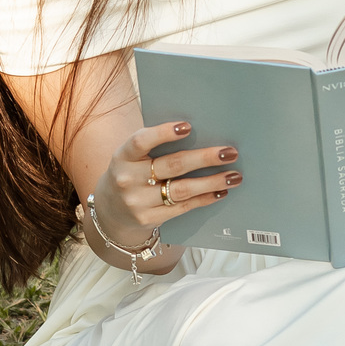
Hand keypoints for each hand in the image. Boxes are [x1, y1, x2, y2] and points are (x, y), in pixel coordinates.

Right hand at [90, 120, 243, 246]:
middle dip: (204, 158)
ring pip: (182, 189)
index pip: (141, 141)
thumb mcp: (132, 157)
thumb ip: (155, 146)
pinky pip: (182, 207)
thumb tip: (199, 133)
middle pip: (172, 165)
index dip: (164, 133)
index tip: (188, 126)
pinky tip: (220, 191)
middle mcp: (128, 179)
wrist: (110, 210)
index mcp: (123, 156)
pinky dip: (204, 198)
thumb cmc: (131, 173)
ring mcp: (137, 201)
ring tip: (234, 175)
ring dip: (212, 182)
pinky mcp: (148, 219)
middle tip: (229, 152)